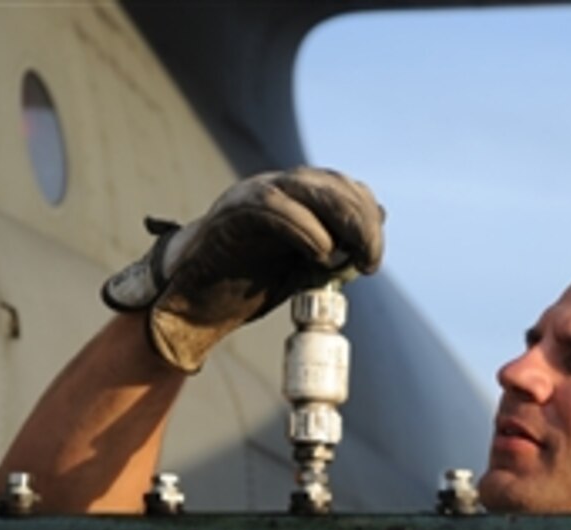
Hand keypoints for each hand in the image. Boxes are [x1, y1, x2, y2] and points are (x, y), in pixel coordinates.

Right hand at [102, 167, 384, 371]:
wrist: (195, 305)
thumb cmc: (246, 283)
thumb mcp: (302, 264)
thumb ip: (335, 243)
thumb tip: (375, 226)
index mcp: (294, 197)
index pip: (343, 187)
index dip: (367, 215)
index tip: (373, 258)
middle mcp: (275, 188)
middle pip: (332, 184)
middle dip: (361, 221)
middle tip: (370, 261)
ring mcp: (251, 196)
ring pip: (308, 187)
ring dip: (342, 221)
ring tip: (355, 259)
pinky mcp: (231, 215)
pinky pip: (273, 206)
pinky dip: (305, 228)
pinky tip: (321, 254)